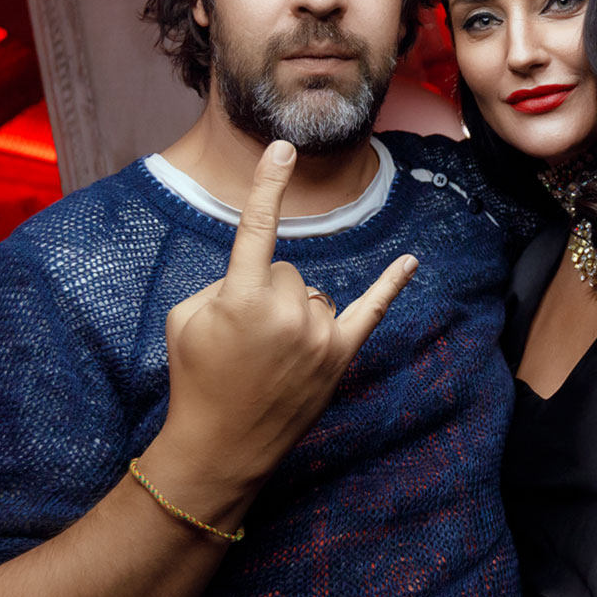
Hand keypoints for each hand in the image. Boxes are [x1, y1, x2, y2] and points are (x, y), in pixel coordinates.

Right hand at [161, 141, 416, 487]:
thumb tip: (258, 275)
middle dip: (264, 293)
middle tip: (242, 339)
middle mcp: (287, 312)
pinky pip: (370, 312)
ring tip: (268, 355)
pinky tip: (410, 262)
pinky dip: (390, 286)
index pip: (258, 228)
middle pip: (286, 269)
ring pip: (312, 293)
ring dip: (292, 311)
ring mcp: (318, 336)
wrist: (219, 447)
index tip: (284, 149)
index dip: (270, 186)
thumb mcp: (186, 318)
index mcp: (242, 296)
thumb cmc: (195, 379)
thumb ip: (223, 282)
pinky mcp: (339, 358)